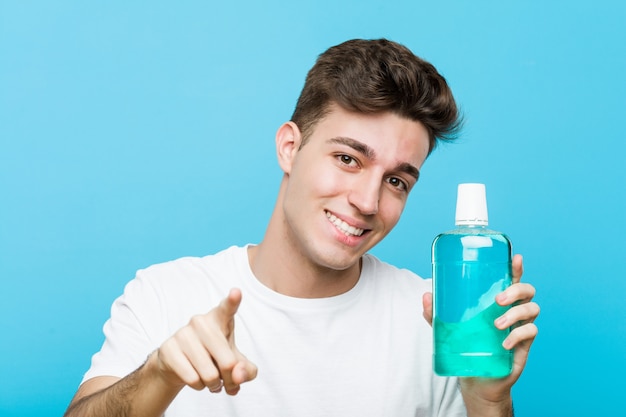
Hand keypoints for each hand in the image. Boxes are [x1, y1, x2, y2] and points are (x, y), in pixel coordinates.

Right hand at [151, 288, 257, 394]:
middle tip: (225, 380)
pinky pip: (192, 379)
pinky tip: (196, 379)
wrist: (179, 366)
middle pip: (228, 362)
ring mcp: (183, 333)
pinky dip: (199, 386)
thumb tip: (237, 376)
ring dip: (213, 385)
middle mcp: (201, 321)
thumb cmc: (215, 358)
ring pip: (209, 374)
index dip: (232, 301)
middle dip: (230, 379)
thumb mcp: (237, 364)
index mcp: (220, 319)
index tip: (236, 292)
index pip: (227, 308)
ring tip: (210, 380)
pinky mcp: (169, 349)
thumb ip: (247, 370)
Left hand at [422, 255, 539, 406]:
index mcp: (498, 301)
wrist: (477, 380)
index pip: (511, 279)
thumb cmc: (466, 347)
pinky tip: (504, 343)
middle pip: (527, 290)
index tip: (516, 258)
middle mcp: (512, 310)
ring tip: (496, 324)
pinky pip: (531, 332)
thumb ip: (436, 314)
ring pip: (532, 309)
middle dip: (516, 290)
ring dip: (516, 313)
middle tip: (498, 300)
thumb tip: (426, 296)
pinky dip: (518, 335)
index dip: (516, 268)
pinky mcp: (525, 345)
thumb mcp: (448, 330)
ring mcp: (520, 327)